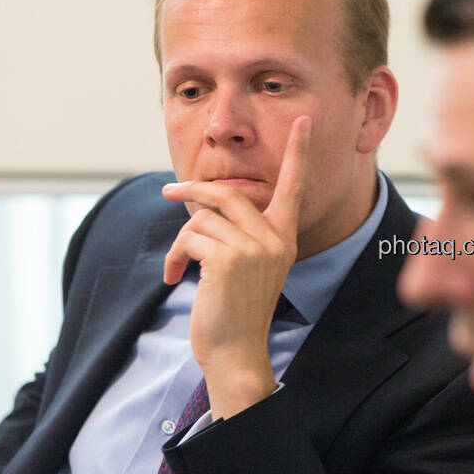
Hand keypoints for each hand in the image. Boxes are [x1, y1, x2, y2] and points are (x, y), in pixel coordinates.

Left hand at [161, 116, 310, 419]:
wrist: (235, 352)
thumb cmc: (235, 311)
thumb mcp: (247, 267)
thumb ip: (238, 234)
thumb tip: (204, 202)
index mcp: (284, 238)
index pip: (294, 187)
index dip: (298, 152)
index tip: (305, 121)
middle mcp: (275, 239)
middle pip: (228, 195)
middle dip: (193, 191)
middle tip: (169, 192)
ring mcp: (254, 249)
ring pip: (202, 220)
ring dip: (181, 242)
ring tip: (179, 267)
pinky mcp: (228, 260)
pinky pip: (191, 238)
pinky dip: (175, 256)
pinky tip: (175, 277)